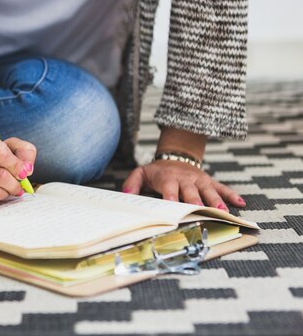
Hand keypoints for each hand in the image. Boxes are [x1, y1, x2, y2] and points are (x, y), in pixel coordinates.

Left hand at [122, 160, 245, 210]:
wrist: (174, 158)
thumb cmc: (156, 172)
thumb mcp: (141, 174)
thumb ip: (132, 184)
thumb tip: (126, 195)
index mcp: (168, 178)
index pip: (169, 188)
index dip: (171, 197)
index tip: (173, 206)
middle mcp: (185, 179)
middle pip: (191, 191)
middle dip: (195, 200)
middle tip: (198, 209)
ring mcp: (199, 180)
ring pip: (209, 190)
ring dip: (216, 200)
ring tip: (223, 211)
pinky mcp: (209, 181)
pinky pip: (222, 187)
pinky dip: (231, 195)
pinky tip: (241, 203)